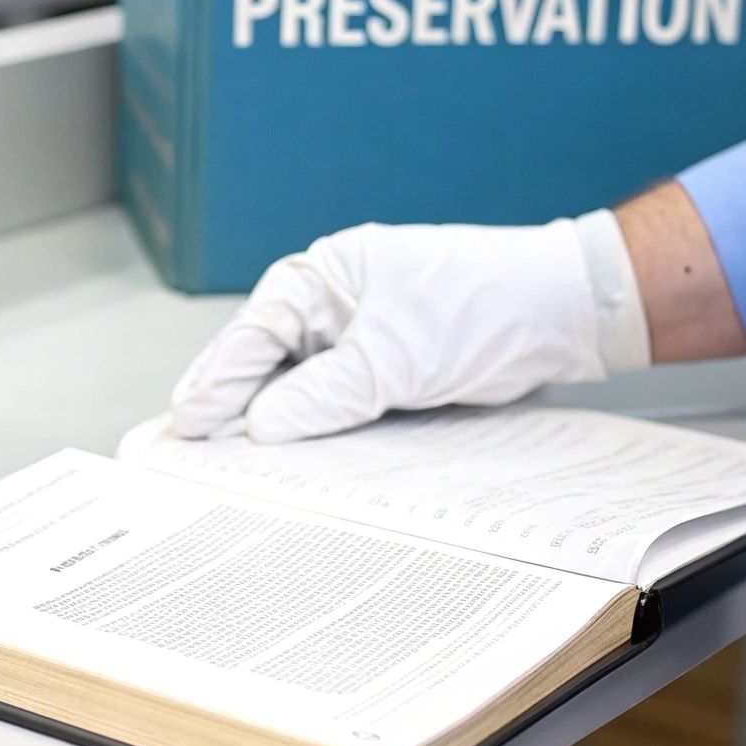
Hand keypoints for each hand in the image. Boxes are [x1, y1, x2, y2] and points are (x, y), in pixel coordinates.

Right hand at [168, 212, 650, 442]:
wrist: (561, 313)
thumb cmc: (478, 307)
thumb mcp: (390, 358)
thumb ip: (320, 396)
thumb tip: (259, 428)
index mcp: (320, 276)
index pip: (251, 334)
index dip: (214, 383)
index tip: (183, 426)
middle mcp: (332, 302)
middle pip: (267, 363)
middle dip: (236, 408)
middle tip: (191, 453)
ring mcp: (359, 336)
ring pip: (302, 389)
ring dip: (280, 425)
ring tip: (235, 468)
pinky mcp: (387, 367)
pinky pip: (339, 404)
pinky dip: (321, 431)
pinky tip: (302, 463)